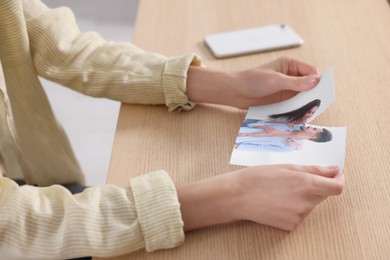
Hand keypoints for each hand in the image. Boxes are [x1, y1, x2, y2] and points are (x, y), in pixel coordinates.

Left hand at [186, 57, 319, 108]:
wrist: (236, 91)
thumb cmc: (253, 80)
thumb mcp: (276, 80)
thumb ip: (295, 82)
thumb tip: (316, 80)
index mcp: (290, 64)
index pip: (311, 70)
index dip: (318, 79)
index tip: (321, 89)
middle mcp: (291, 76)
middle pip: (310, 83)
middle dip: (314, 92)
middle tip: (318, 102)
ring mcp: (287, 88)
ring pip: (304, 95)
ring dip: (307, 102)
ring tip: (310, 110)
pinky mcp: (282, 99)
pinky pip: (295, 104)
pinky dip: (299, 108)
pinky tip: (301, 114)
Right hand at [232, 165, 343, 229]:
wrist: (238, 197)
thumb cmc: (258, 178)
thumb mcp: (286, 167)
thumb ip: (314, 170)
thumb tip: (334, 170)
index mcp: (305, 183)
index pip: (337, 187)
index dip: (340, 179)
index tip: (336, 175)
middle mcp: (305, 202)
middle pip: (323, 195)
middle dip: (316, 186)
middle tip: (296, 180)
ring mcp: (299, 216)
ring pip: (311, 205)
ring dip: (304, 197)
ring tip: (282, 191)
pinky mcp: (291, 225)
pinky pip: (300, 214)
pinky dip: (294, 207)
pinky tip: (278, 201)